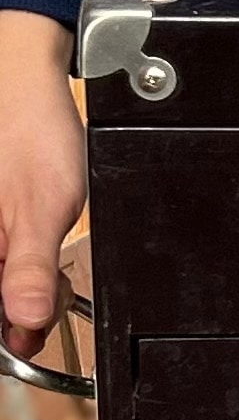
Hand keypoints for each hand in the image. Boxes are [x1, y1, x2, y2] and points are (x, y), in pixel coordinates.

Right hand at [0, 11, 85, 361]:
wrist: (27, 89)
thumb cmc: (31, 134)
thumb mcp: (44, 208)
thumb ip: (33, 269)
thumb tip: (25, 322)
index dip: (12, 330)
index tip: (36, 324)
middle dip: (23, 306)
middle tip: (51, 279)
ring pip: (2, 288)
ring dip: (27, 287)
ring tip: (44, 254)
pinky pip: (4, 267)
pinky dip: (23, 267)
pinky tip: (37, 249)